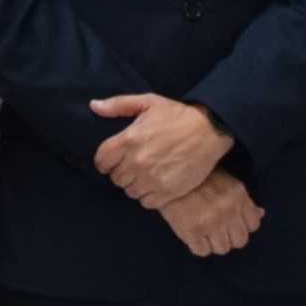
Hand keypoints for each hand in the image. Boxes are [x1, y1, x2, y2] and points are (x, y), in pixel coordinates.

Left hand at [87, 93, 233, 208]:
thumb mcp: (148, 102)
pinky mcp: (167, 191)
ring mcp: (153, 178)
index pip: (101, 160)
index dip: (106, 161)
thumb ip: (118, 105)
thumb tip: (94, 106)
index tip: (114, 160)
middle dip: (122, 172)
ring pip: (130, 191)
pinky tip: (157, 183)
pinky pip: (146, 202)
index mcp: (129, 139)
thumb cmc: (178, 115)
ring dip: (136, 184)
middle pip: (116, 178)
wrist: (211, 130)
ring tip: (147, 174)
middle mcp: (138, 161)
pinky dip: (149, 195)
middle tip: (135, 164)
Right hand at [159, 172, 264, 256]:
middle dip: (229, 237)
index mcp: (238, 196)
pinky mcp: (192, 231)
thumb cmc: (196, 178)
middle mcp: (227, 210)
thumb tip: (261, 213)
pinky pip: (202, 252)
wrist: (165, 176)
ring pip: (222, 249)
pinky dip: (198, 246)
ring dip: (213, 243)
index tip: (232, 224)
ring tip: (204, 232)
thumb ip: (243, 200)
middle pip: (240, 241)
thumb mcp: (225, 182)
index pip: (253, 225)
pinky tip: (193, 235)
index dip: (242, 227)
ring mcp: (211, 222)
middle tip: (218, 231)